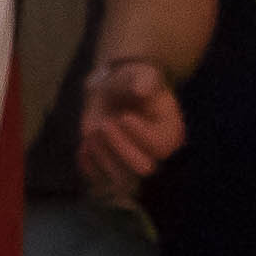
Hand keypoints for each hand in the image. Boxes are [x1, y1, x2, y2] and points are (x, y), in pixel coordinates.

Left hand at [77, 57, 185, 191]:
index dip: (139, 134)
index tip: (123, 116)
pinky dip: (87, 163)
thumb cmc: (130, 81)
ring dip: (101, 154)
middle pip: (142, 169)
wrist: (111, 91)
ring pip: (119, 179)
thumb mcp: (138, 74)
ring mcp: (132, 165)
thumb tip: (141, 90)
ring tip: (94, 129)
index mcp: (170, 133)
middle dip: (119, 147)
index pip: (159, 147)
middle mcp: (155, 155)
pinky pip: (98, 181)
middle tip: (105, 124)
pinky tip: (85, 144)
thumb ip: (142, 81)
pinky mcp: (109, 170)